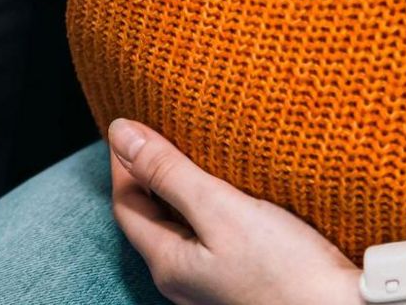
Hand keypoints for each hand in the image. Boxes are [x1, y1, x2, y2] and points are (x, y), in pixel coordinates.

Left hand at [105, 119, 405, 304]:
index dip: (125, 161)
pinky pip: (214, 236)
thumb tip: (118, 133)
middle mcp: (185, 279)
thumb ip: (169, 172)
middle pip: (153, 216)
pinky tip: (235, 189)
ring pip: (185, 226)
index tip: (135, 122)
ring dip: (185, 188)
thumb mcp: (220, 209)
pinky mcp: (246, 280)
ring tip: (199, 149)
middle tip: (163, 129)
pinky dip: (213, 206)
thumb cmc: (286, 268)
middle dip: (152, 173)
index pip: (126, 204)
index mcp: (168, 264)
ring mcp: (215, 283)